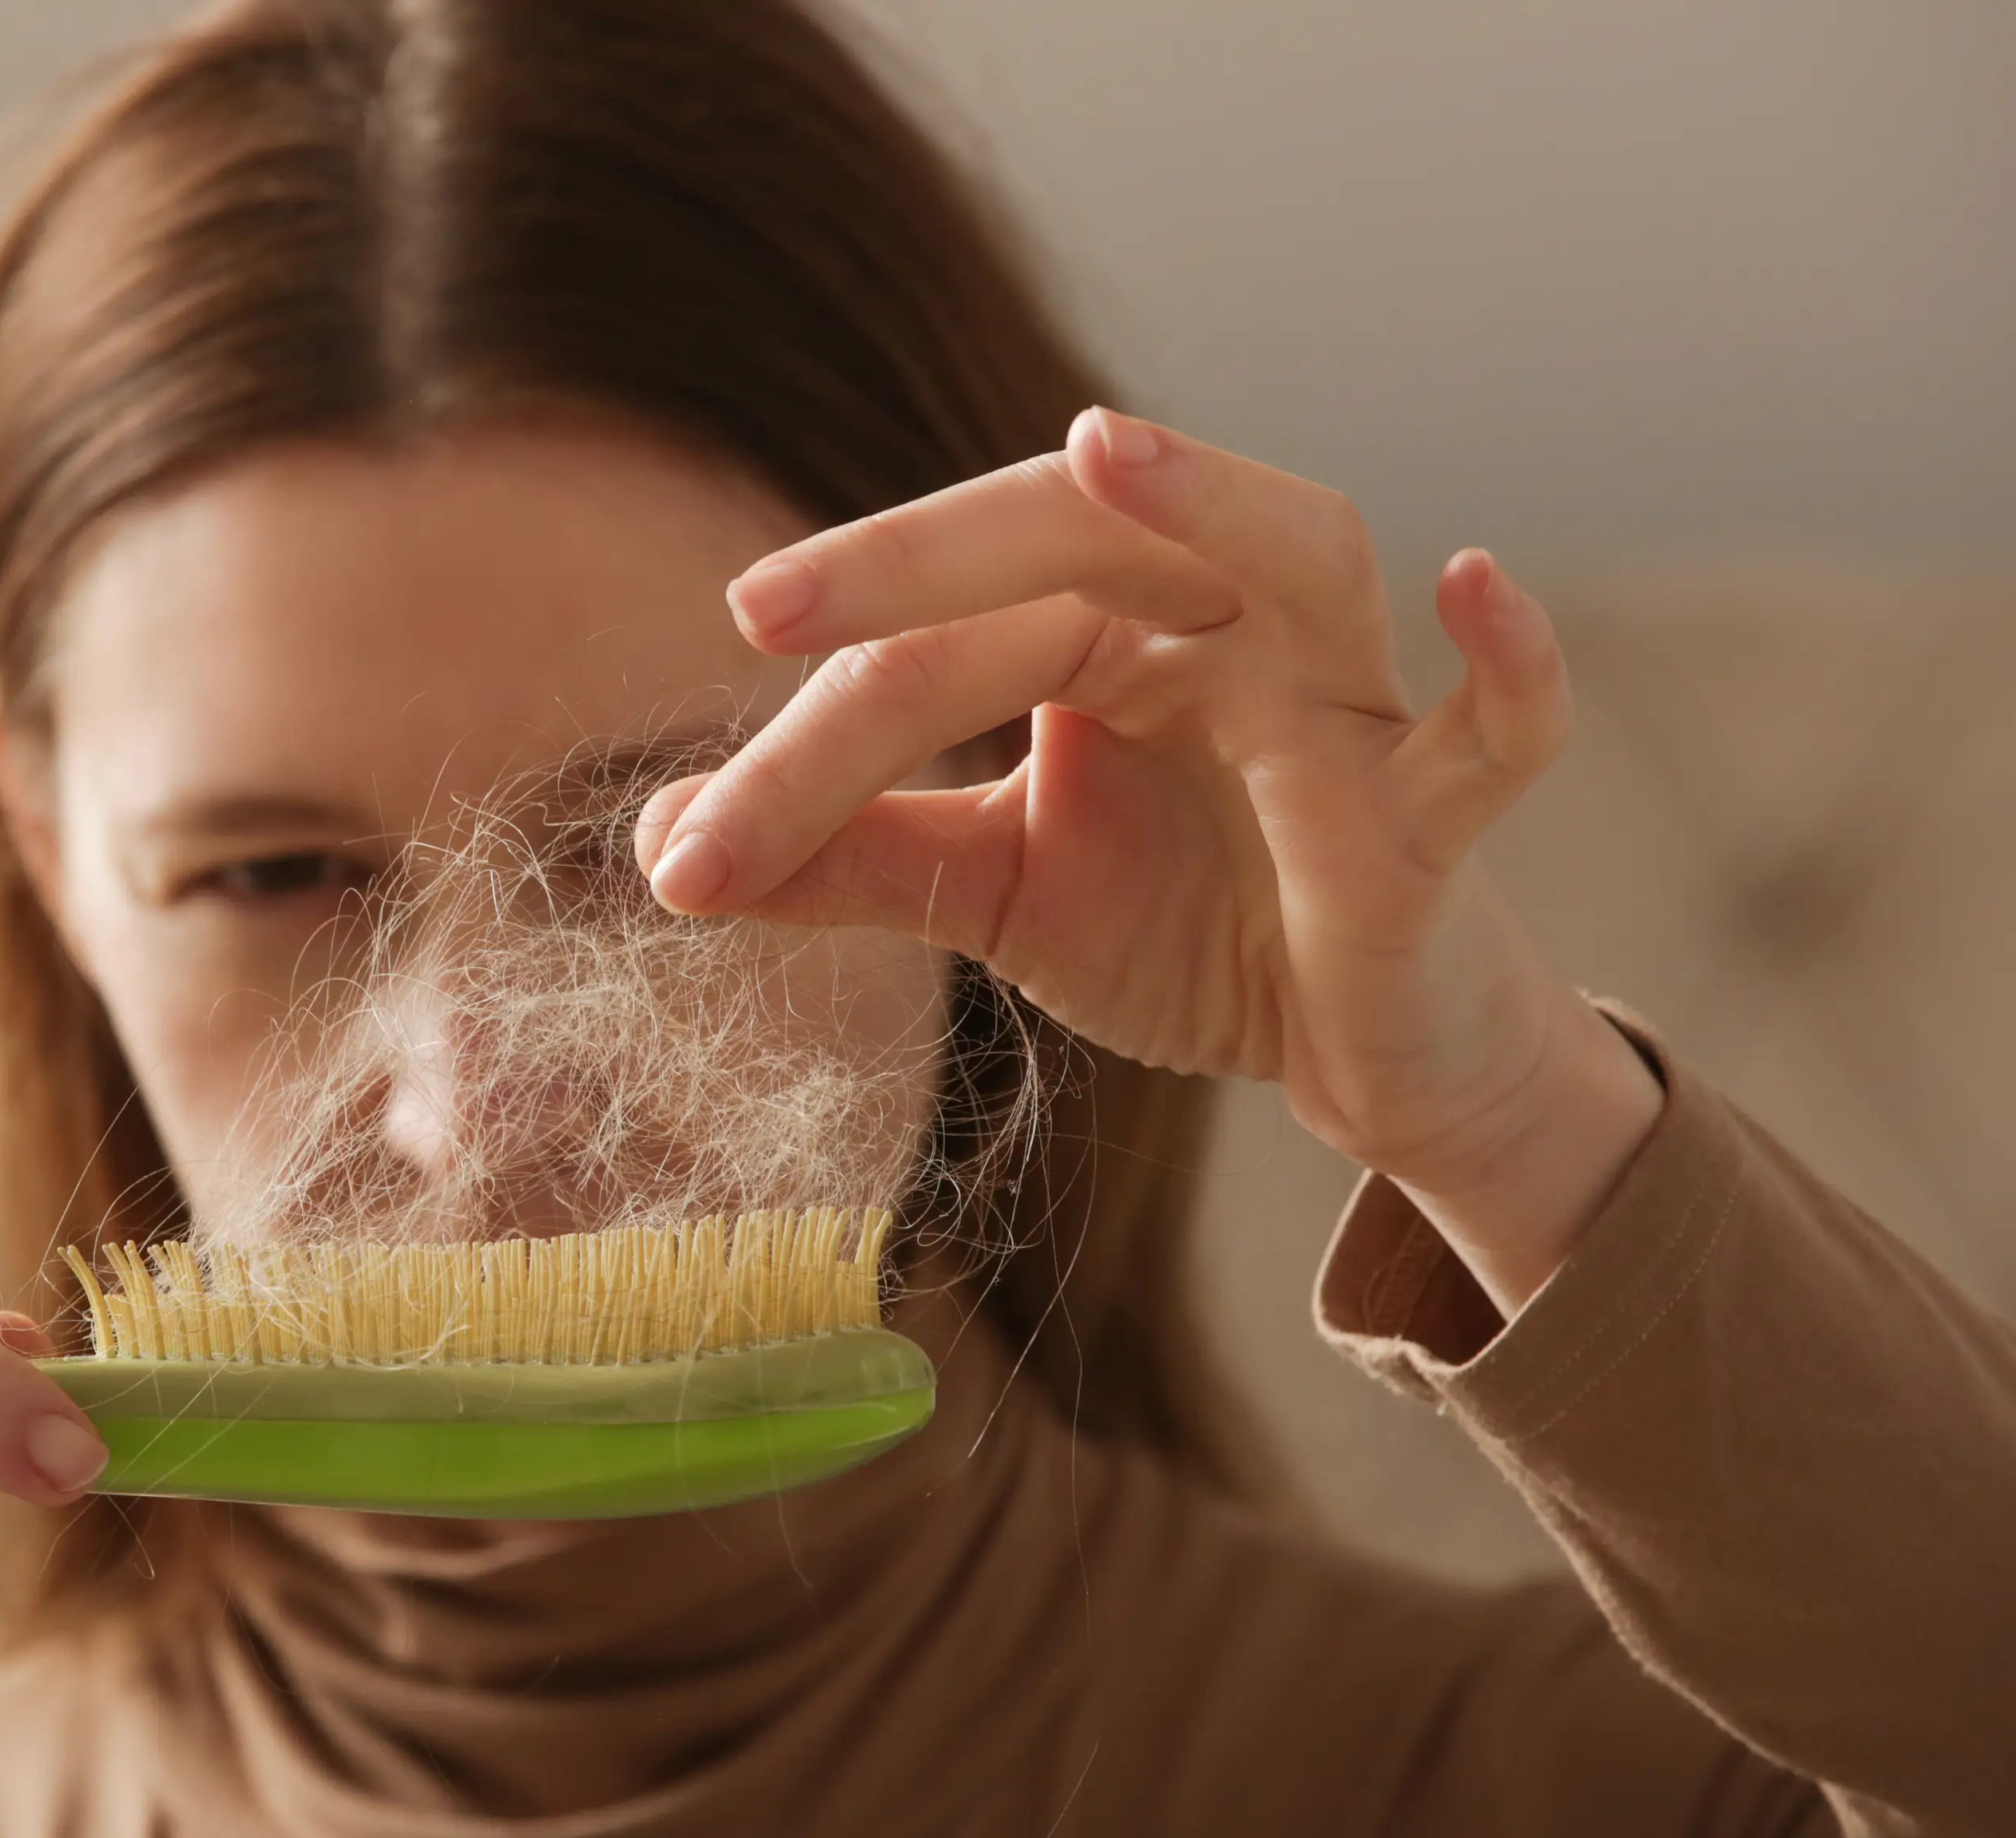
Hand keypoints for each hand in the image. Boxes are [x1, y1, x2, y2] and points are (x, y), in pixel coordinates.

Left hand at [635, 408, 1662, 1310]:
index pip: (934, 649)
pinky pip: (1494, 728)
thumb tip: (663, 849)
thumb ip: (847, 860)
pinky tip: (1478, 582)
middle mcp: (1216, 623)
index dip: (802, 744)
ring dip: (1206, 495)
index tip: (682, 852)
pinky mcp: (1434, 812)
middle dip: (917, 562)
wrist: (1349, 1050)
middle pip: (1071, 542)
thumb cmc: (1187, 930)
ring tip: (1101, 450)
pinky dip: (1510, 661)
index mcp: (1101, 628)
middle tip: (763, 607)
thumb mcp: (993, 891)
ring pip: (1288, 549)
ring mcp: (1338, 701)